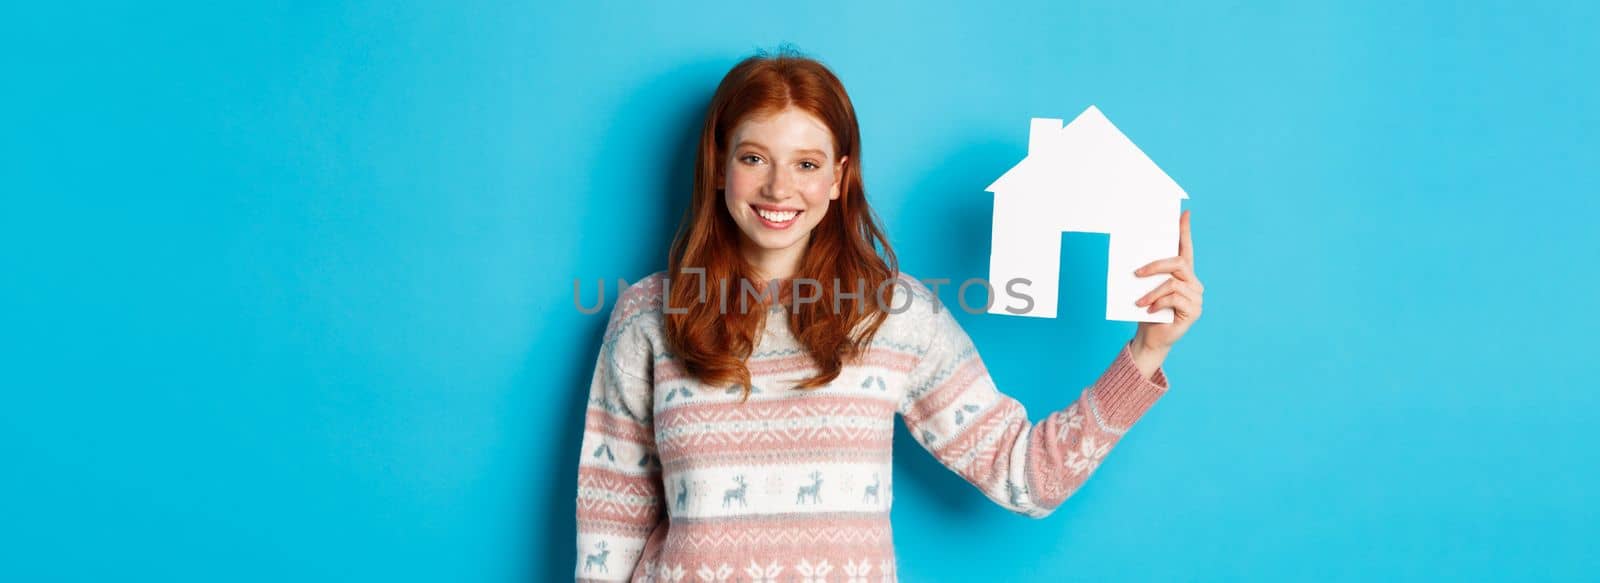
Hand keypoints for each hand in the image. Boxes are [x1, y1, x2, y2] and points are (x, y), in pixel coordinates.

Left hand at [1131, 210, 1202, 360]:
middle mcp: (1193, 283)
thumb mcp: (1145, 289)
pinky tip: (1149, 311)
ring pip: (1173, 283)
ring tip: (1139, 302)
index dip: (1185, 231)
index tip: (1184, 214)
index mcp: (1182, 274)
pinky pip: (1175, 299)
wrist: (1150, 338)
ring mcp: (1196, 297)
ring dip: (1152, 292)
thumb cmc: (1147, 311)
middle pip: (1178, 264)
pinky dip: (1158, 303)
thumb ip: (1147, 275)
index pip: (1185, 249)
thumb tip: (1136, 262)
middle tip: (1137, 273)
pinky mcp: (1194, 311)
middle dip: (1156, 266)